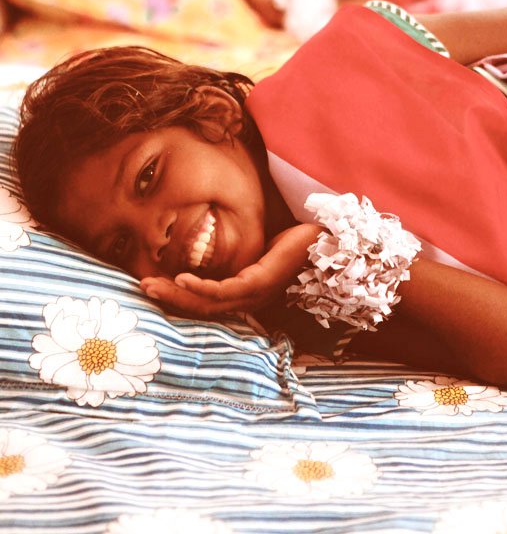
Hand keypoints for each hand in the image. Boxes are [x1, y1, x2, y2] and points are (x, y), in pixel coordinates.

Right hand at [140, 223, 320, 320]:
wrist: (326, 236)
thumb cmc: (295, 241)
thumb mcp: (260, 246)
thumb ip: (239, 251)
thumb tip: (214, 241)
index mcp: (247, 292)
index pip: (208, 301)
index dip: (180, 298)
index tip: (154, 286)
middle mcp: (249, 299)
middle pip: (202, 307)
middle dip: (169, 300)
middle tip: (141, 289)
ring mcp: (255, 294)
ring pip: (209, 302)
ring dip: (176, 296)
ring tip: (151, 286)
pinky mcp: (261, 283)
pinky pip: (224, 290)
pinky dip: (200, 286)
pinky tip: (181, 281)